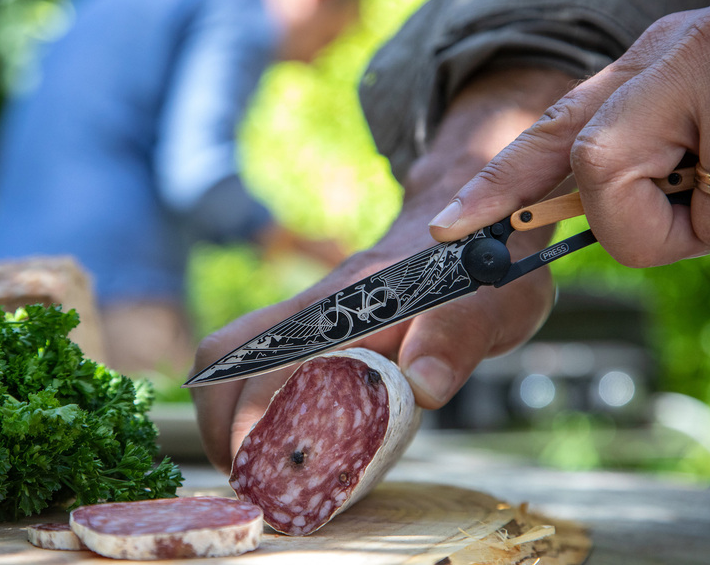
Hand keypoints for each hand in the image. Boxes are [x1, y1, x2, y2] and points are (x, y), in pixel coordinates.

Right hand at [191, 67, 572, 471]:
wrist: (470, 225)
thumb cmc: (483, 268)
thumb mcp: (490, 306)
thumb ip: (456, 339)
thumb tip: (423, 387)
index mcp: (351, 304)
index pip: (270, 359)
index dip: (249, 419)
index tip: (263, 474)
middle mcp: (316, 306)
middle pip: (227, 358)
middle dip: (220, 426)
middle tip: (250, 483)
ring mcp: (308, 314)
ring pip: (232, 358)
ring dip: (224, 415)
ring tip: (252, 469)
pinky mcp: (312, 326)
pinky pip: (255, 362)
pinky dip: (246, 404)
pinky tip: (277, 440)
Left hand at [429, 0, 709, 266]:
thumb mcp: (709, 116)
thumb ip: (648, 156)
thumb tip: (602, 219)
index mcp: (654, 60)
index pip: (552, 126)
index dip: (495, 183)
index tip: (448, 229)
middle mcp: (681, 54)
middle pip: (596, 169)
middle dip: (640, 221)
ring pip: (683, 210)